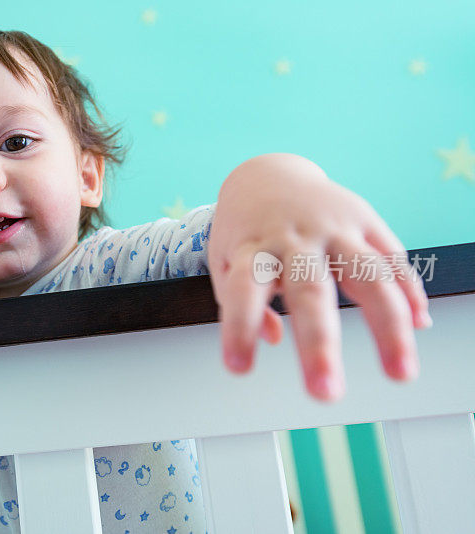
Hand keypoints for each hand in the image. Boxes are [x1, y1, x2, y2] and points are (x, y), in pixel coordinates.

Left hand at [207, 154, 431, 401]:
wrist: (267, 174)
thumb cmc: (244, 230)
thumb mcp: (226, 261)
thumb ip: (238, 302)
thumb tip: (271, 340)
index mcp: (252, 249)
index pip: (241, 292)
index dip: (239, 329)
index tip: (239, 367)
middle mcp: (293, 238)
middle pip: (309, 291)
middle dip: (318, 345)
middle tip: (325, 393)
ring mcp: (332, 227)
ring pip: (368, 274)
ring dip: (388, 327)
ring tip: (401, 372)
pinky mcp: (363, 218)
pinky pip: (393, 256)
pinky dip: (408, 292)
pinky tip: (418, 326)